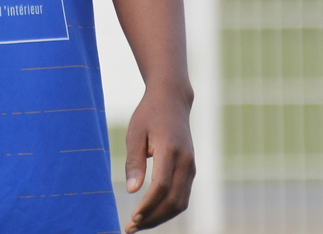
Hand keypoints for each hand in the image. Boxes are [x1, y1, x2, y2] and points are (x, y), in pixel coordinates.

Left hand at [122, 85, 194, 231]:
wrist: (172, 100)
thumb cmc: (149, 114)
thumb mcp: (135, 133)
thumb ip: (134, 161)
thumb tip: (132, 191)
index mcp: (170, 149)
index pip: (161, 186)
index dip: (147, 206)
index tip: (132, 218)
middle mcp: (186, 160)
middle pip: (173, 200)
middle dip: (153, 218)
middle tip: (131, 228)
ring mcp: (191, 166)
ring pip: (180, 203)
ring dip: (160, 217)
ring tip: (138, 224)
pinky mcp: (191, 170)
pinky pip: (182, 196)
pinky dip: (167, 209)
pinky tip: (150, 213)